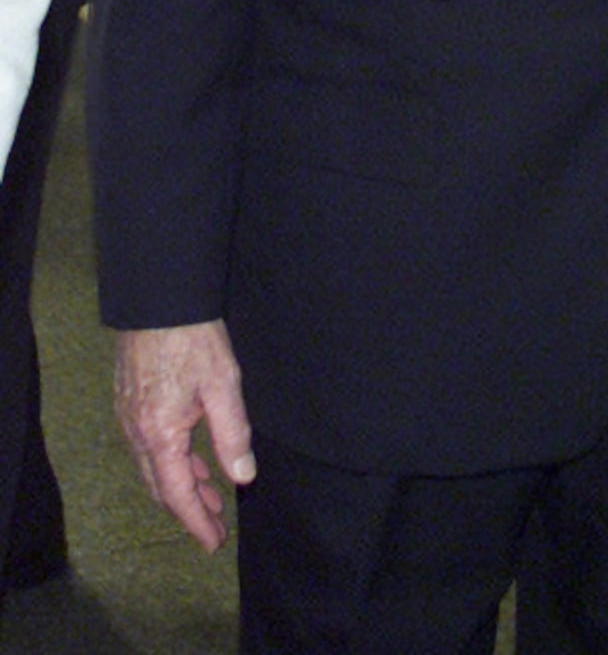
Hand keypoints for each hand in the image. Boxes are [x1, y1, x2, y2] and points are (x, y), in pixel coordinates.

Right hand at [114, 320, 255, 551]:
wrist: (157, 301)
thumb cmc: (193, 339)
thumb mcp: (223, 385)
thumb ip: (232, 435)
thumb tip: (243, 478)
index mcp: (160, 435)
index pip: (178, 494)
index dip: (197, 522)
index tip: (213, 543)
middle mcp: (137, 434)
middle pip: (162, 488)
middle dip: (189, 510)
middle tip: (215, 527)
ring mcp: (129, 420)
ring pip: (154, 469)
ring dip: (182, 486)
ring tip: (210, 497)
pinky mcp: (129, 404)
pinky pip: (149, 449)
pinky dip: (172, 464)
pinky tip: (192, 459)